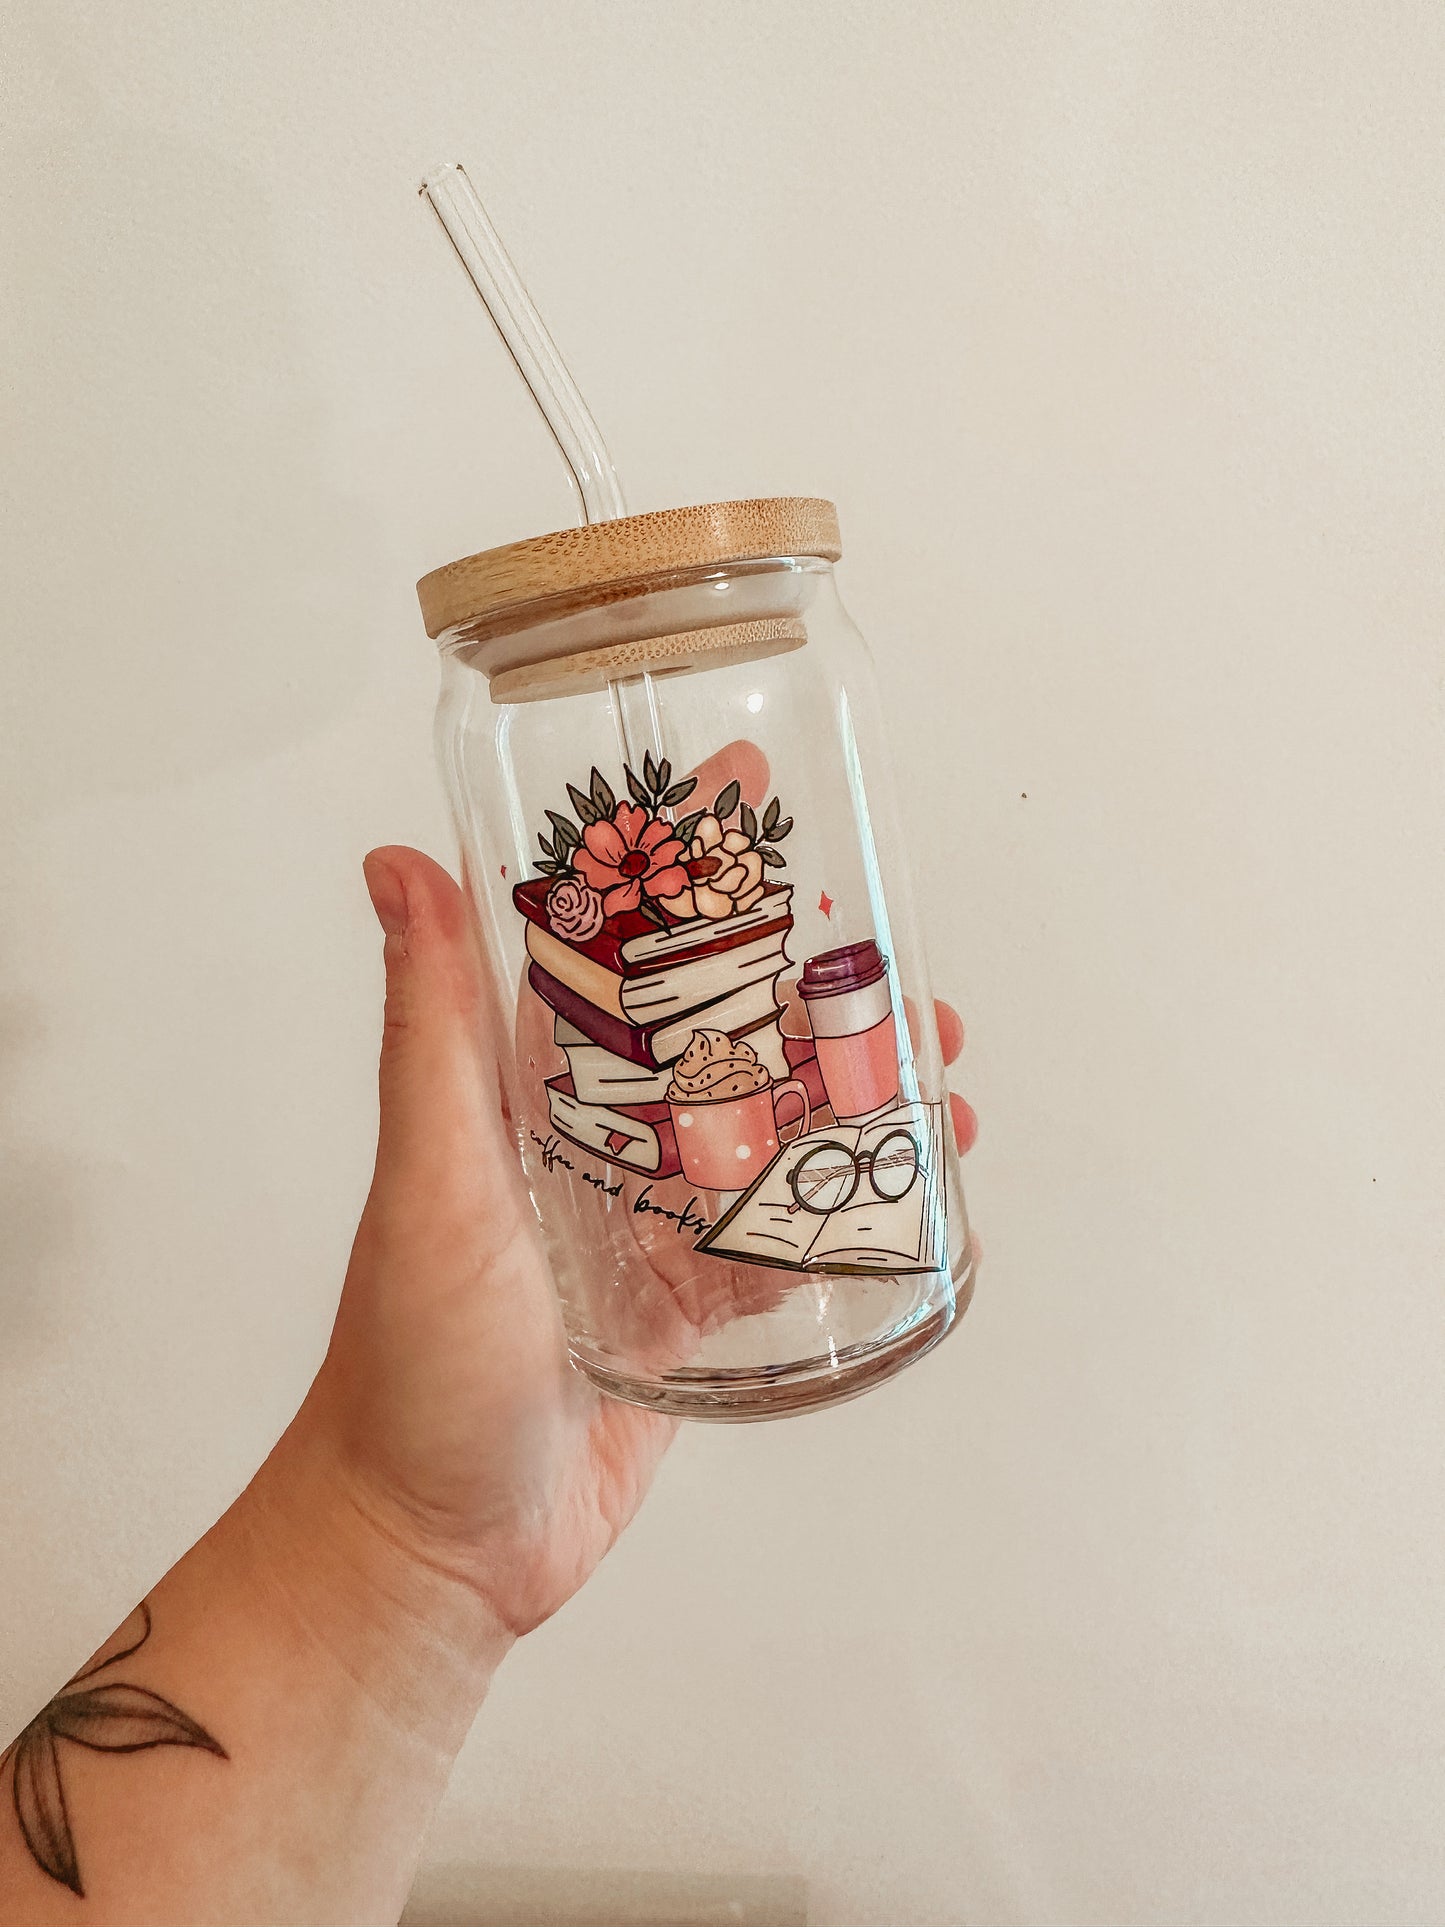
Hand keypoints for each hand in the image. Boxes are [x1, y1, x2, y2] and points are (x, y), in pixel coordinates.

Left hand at [279, 846, 976, 1641]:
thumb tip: (395, 863)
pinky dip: (850, 1209)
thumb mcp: (431, 1178)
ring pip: (769, 1133)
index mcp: (529, 1091)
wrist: (436, 1541)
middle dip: (806, 987)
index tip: (754, 805)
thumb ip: (428, 1029)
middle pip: (719, 1036)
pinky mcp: (687, 1309)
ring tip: (934, 1064)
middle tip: (892, 953)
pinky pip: (783, 1241)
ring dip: (852, 1094)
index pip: (614, 952)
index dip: (685, 875)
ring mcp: (648, 1226)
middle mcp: (594, 1143)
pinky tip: (918, 1186)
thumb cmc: (413, 1361)